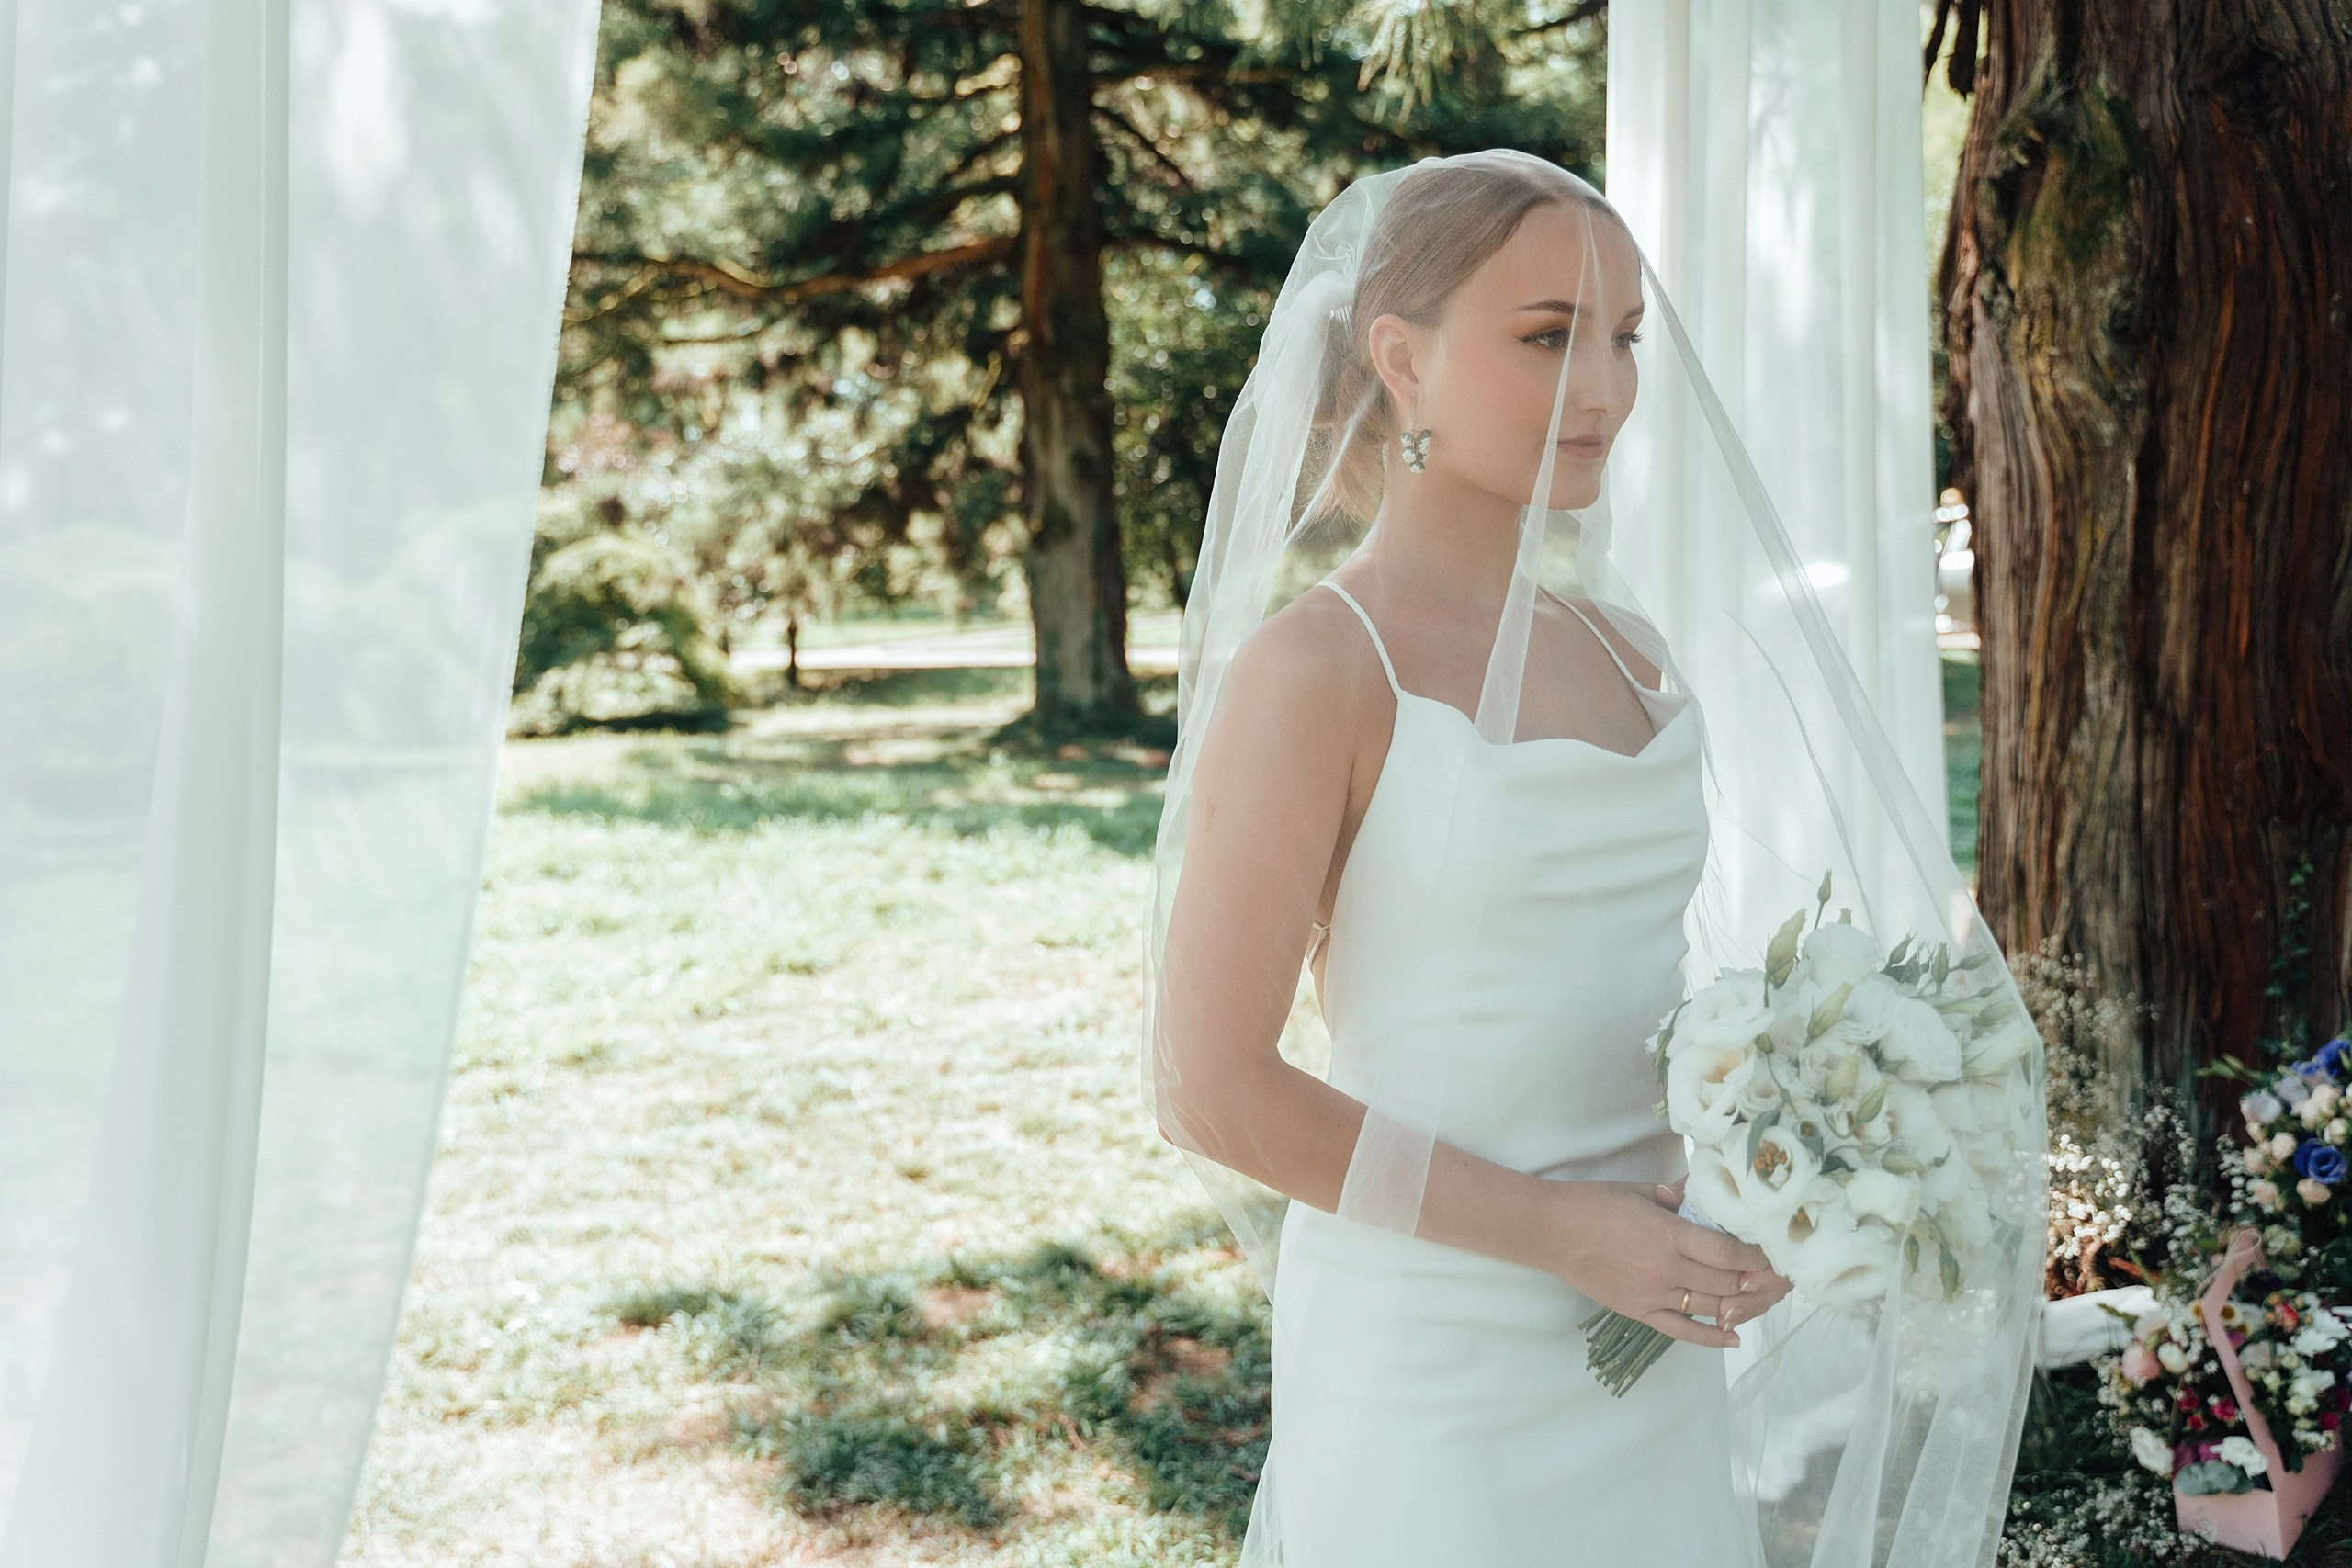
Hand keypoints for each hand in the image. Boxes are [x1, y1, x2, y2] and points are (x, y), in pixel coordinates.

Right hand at [1537, 1179, 1765, 1348]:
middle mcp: (1664, 1270)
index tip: (1775, 1249)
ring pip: (1711, 1307)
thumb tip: (1710, 1190)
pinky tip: (1734, 1337)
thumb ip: (1679, 1196)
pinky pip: (1683, 1331)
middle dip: (1756, 1279)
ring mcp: (1652, 1295)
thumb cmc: (1593, 1204)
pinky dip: (1712, 1338)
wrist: (1551, 1232)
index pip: (1728, 1253)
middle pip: (1726, 1282)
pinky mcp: (1639, 1312)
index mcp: (1668, 1235)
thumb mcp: (1641, 1192)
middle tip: (1777, 1274)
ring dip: (1740, 1303)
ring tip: (1761, 1296)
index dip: (1757, 1255)